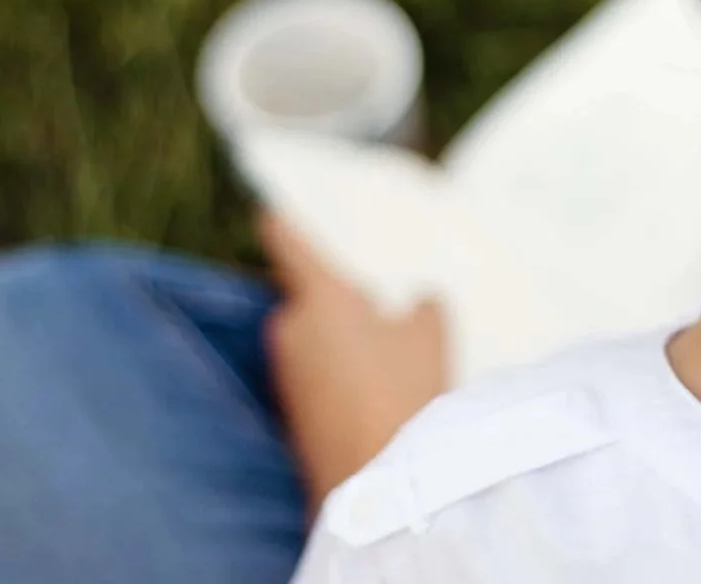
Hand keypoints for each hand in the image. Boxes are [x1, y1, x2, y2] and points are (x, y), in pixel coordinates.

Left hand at [258, 213, 448, 508]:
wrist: (377, 489)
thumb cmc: (403, 394)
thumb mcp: (430, 338)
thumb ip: (422, 308)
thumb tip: (417, 301)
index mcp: (317, 297)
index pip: (289, 245)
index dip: (283, 226)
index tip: (270, 211)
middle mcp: (289, 331)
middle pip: (310, 300)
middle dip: (340, 303)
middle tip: (385, 312)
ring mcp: (286, 377)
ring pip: (315, 342)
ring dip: (342, 344)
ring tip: (392, 364)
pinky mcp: (291, 415)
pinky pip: (317, 379)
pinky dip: (340, 379)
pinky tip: (379, 398)